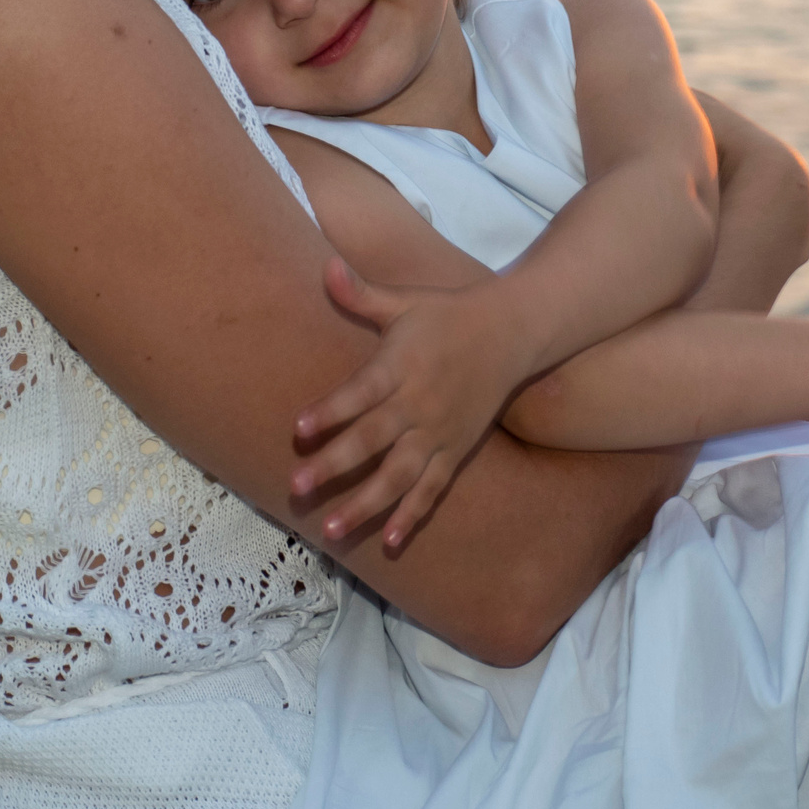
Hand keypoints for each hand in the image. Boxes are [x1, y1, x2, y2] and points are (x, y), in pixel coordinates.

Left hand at [291, 258, 530, 550]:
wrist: (511, 332)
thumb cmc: (446, 314)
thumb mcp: (404, 301)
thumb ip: (361, 293)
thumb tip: (326, 265)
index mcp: (400, 365)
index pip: (360, 392)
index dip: (330, 410)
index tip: (298, 429)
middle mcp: (418, 403)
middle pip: (372, 440)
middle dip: (334, 466)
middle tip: (297, 488)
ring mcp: (438, 432)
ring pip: (399, 475)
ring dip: (365, 504)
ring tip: (332, 529)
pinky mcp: (455, 451)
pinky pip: (432, 489)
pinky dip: (412, 516)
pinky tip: (389, 542)